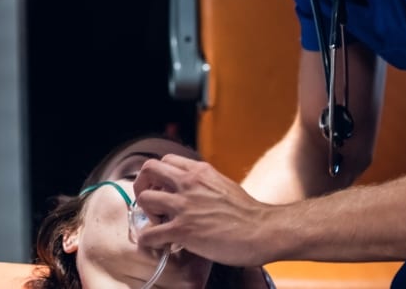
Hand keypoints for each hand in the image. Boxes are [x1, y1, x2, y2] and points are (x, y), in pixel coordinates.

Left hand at [132, 154, 277, 266]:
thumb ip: (205, 185)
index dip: (158, 175)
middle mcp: (189, 183)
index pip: (165, 161)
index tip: (161, 188)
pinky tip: (155, 245)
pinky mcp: (183, 230)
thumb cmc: (249, 213)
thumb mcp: (224, 185)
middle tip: (150, 203)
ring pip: (144, 198)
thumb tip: (196, 194)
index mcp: (200, 172)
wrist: (263, 230)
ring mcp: (184, 206)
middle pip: (148, 169)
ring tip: (156, 225)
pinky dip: (147, 240)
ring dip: (145, 213)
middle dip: (142, 185)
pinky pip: (150, 233)